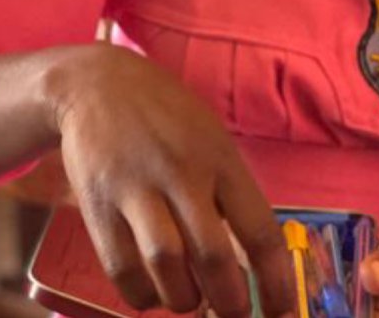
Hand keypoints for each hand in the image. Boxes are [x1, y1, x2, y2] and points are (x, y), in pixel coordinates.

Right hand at [45, 44, 295, 317]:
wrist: (99, 85)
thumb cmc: (168, 119)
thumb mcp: (213, 140)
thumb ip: (230, 193)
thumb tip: (254, 259)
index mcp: (222, 160)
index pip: (259, 231)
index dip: (275, 282)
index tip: (281, 314)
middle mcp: (184, 174)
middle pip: (213, 255)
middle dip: (229, 302)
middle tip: (233, 315)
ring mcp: (138, 188)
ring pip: (167, 265)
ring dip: (183, 299)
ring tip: (190, 302)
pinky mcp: (98, 203)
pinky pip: (121, 266)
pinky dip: (140, 293)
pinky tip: (151, 293)